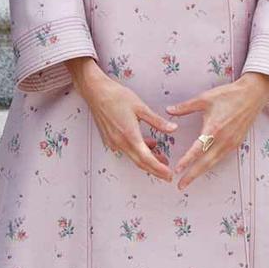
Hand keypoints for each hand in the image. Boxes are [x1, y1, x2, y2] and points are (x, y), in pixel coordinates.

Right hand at [66, 57, 176, 181]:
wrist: (96, 92)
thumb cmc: (116, 96)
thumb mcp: (140, 107)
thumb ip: (157, 121)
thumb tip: (172, 129)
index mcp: (129, 135)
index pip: (146, 158)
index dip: (159, 169)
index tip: (168, 175)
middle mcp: (120, 142)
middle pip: (140, 163)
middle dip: (155, 170)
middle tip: (167, 174)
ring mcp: (113, 142)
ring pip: (133, 157)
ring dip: (147, 160)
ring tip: (161, 157)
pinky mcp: (110, 139)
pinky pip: (126, 150)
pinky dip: (137, 151)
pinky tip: (146, 143)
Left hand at [167, 72, 268, 189]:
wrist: (252, 94)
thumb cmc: (229, 95)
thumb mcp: (204, 98)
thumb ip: (185, 107)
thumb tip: (168, 110)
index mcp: (214, 128)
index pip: (198, 149)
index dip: (187, 161)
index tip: (177, 170)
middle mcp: (224, 139)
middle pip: (206, 162)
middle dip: (192, 175)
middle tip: (180, 185)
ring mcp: (231, 142)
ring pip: (214, 162)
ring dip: (201, 172)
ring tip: (189, 180)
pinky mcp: (236, 143)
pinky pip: (221, 157)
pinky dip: (211, 165)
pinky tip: (204, 168)